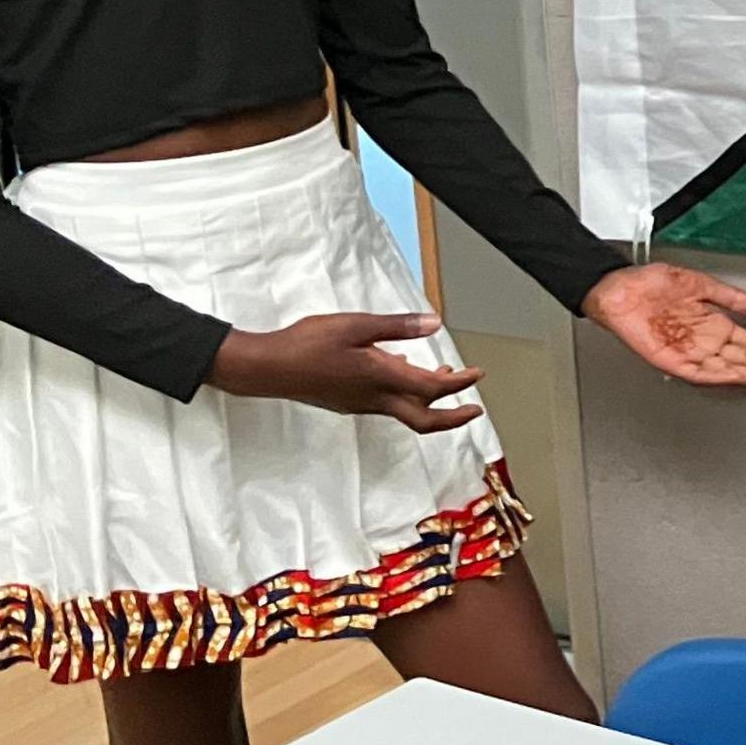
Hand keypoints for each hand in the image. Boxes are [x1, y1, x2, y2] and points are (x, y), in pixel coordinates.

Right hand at [209, 312, 487, 432]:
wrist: (268, 368)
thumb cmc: (307, 345)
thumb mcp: (356, 325)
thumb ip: (397, 327)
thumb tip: (434, 324)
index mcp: (380, 378)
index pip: (432, 389)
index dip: (459, 384)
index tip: (477, 374)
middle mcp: (374, 399)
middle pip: (423, 419)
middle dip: (453, 417)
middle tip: (474, 409)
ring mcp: (359, 404)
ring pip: (405, 412)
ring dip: (429, 402)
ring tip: (444, 377)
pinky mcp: (347, 402)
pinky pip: (386, 404)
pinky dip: (405, 394)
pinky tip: (401, 370)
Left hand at [584, 263, 745, 387]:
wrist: (619, 288)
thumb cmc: (650, 283)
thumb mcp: (700, 284)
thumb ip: (730, 297)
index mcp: (712, 323)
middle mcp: (704, 341)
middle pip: (745, 357)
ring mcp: (689, 352)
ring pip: (728, 368)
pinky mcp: (671, 360)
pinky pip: (699, 372)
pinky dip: (720, 375)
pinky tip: (738, 376)